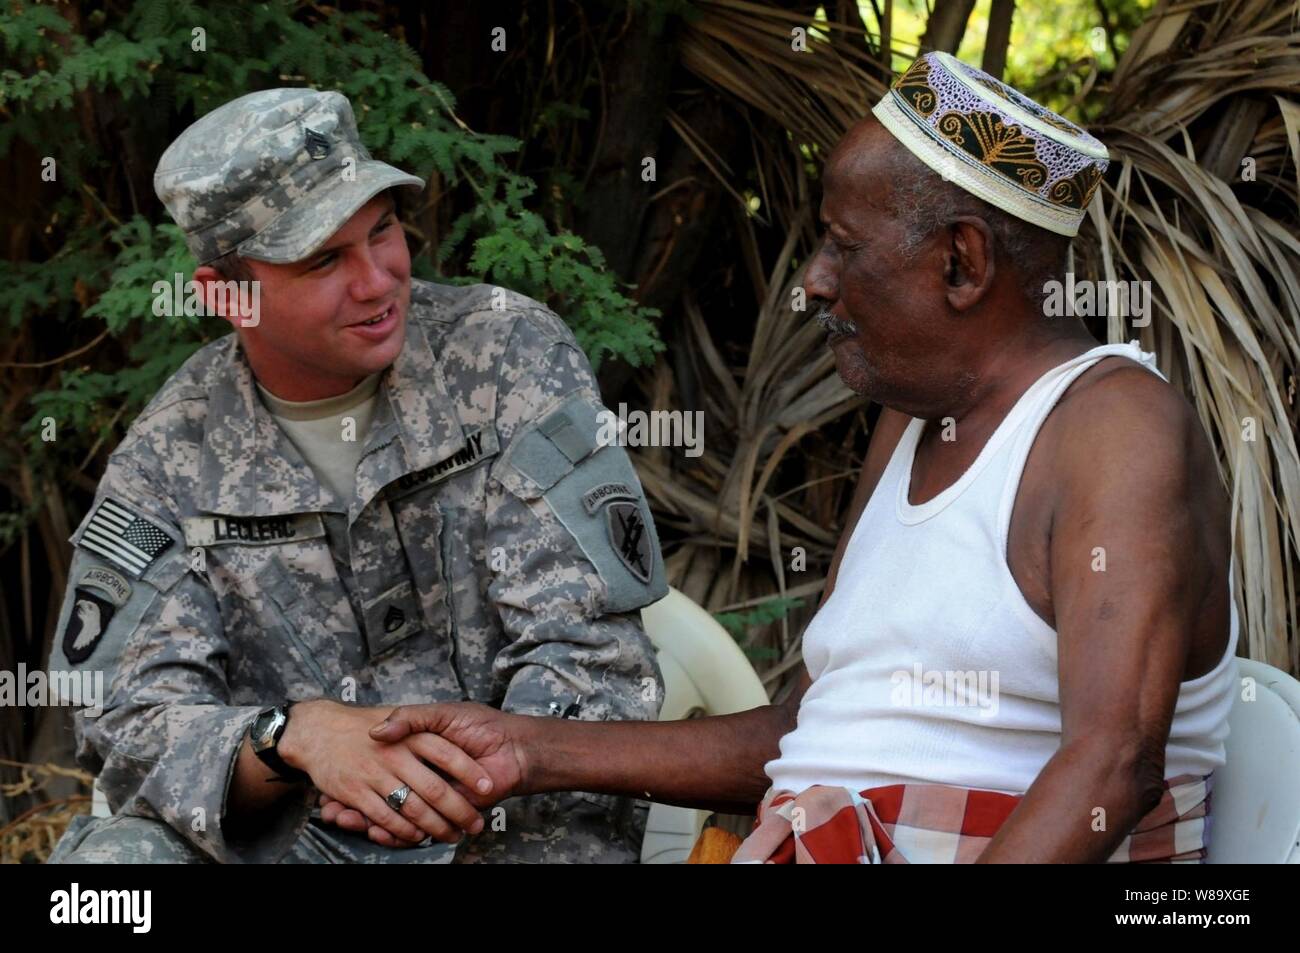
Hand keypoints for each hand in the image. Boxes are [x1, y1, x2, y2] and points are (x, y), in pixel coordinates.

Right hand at [280, 699, 496, 844]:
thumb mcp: (393, 709)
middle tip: (475, 825)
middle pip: (435, 788)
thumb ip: (419, 718)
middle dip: (458, 810)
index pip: (447, 753)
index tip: (487, 785)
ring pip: (414, 807)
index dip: (467, 770)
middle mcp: (396, 753)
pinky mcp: (356, 792)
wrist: (318, 728)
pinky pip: (386, 817)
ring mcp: (376, 774)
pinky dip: (404, 831)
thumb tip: (444, 740)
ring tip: (453, 835)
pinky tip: (417, 836)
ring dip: (436, 826)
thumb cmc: (362, 721)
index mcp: (411, 732)